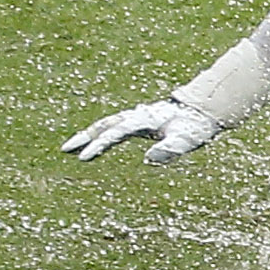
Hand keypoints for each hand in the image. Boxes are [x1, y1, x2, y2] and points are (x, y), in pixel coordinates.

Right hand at [63, 96, 242, 164]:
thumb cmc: (195, 127)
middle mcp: (137, 116)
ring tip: (70, 147)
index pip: (116, 132)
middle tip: (64, 149)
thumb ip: (170, 149)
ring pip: (107, 124)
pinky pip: (115, 126)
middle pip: (105, 125)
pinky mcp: (140, 121)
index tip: (84, 157)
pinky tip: (93, 142)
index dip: (99, 145)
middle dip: (84, 137)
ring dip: (89, 134)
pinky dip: (101, 133)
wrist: (205, 111)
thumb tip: (149, 159)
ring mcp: (137, 117)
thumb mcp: (187, 141)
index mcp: (145, 120)